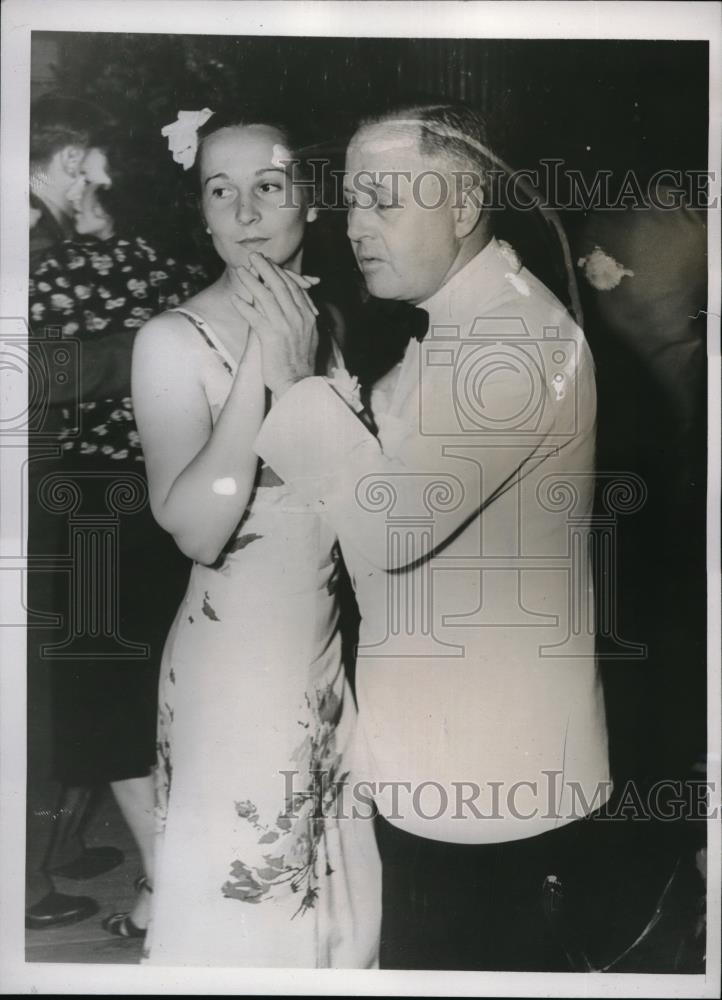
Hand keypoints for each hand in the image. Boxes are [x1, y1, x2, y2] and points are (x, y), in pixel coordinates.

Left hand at [231, 253, 318, 398]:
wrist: (299, 383)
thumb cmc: (301, 362)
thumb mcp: (308, 336)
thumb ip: (302, 320)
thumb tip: (295, 308)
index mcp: (308, 316)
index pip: (293, 287)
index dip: (280, 273)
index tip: (269, 263)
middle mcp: (298, 317)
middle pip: (280, 286)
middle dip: (266, 269)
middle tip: (254, 257)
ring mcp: (285, 326)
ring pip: (266, 297)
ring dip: (252, 282)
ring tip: (241, 272)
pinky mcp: (272, 337)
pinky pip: (255, 316)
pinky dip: (244, 307)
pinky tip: (235, 299)